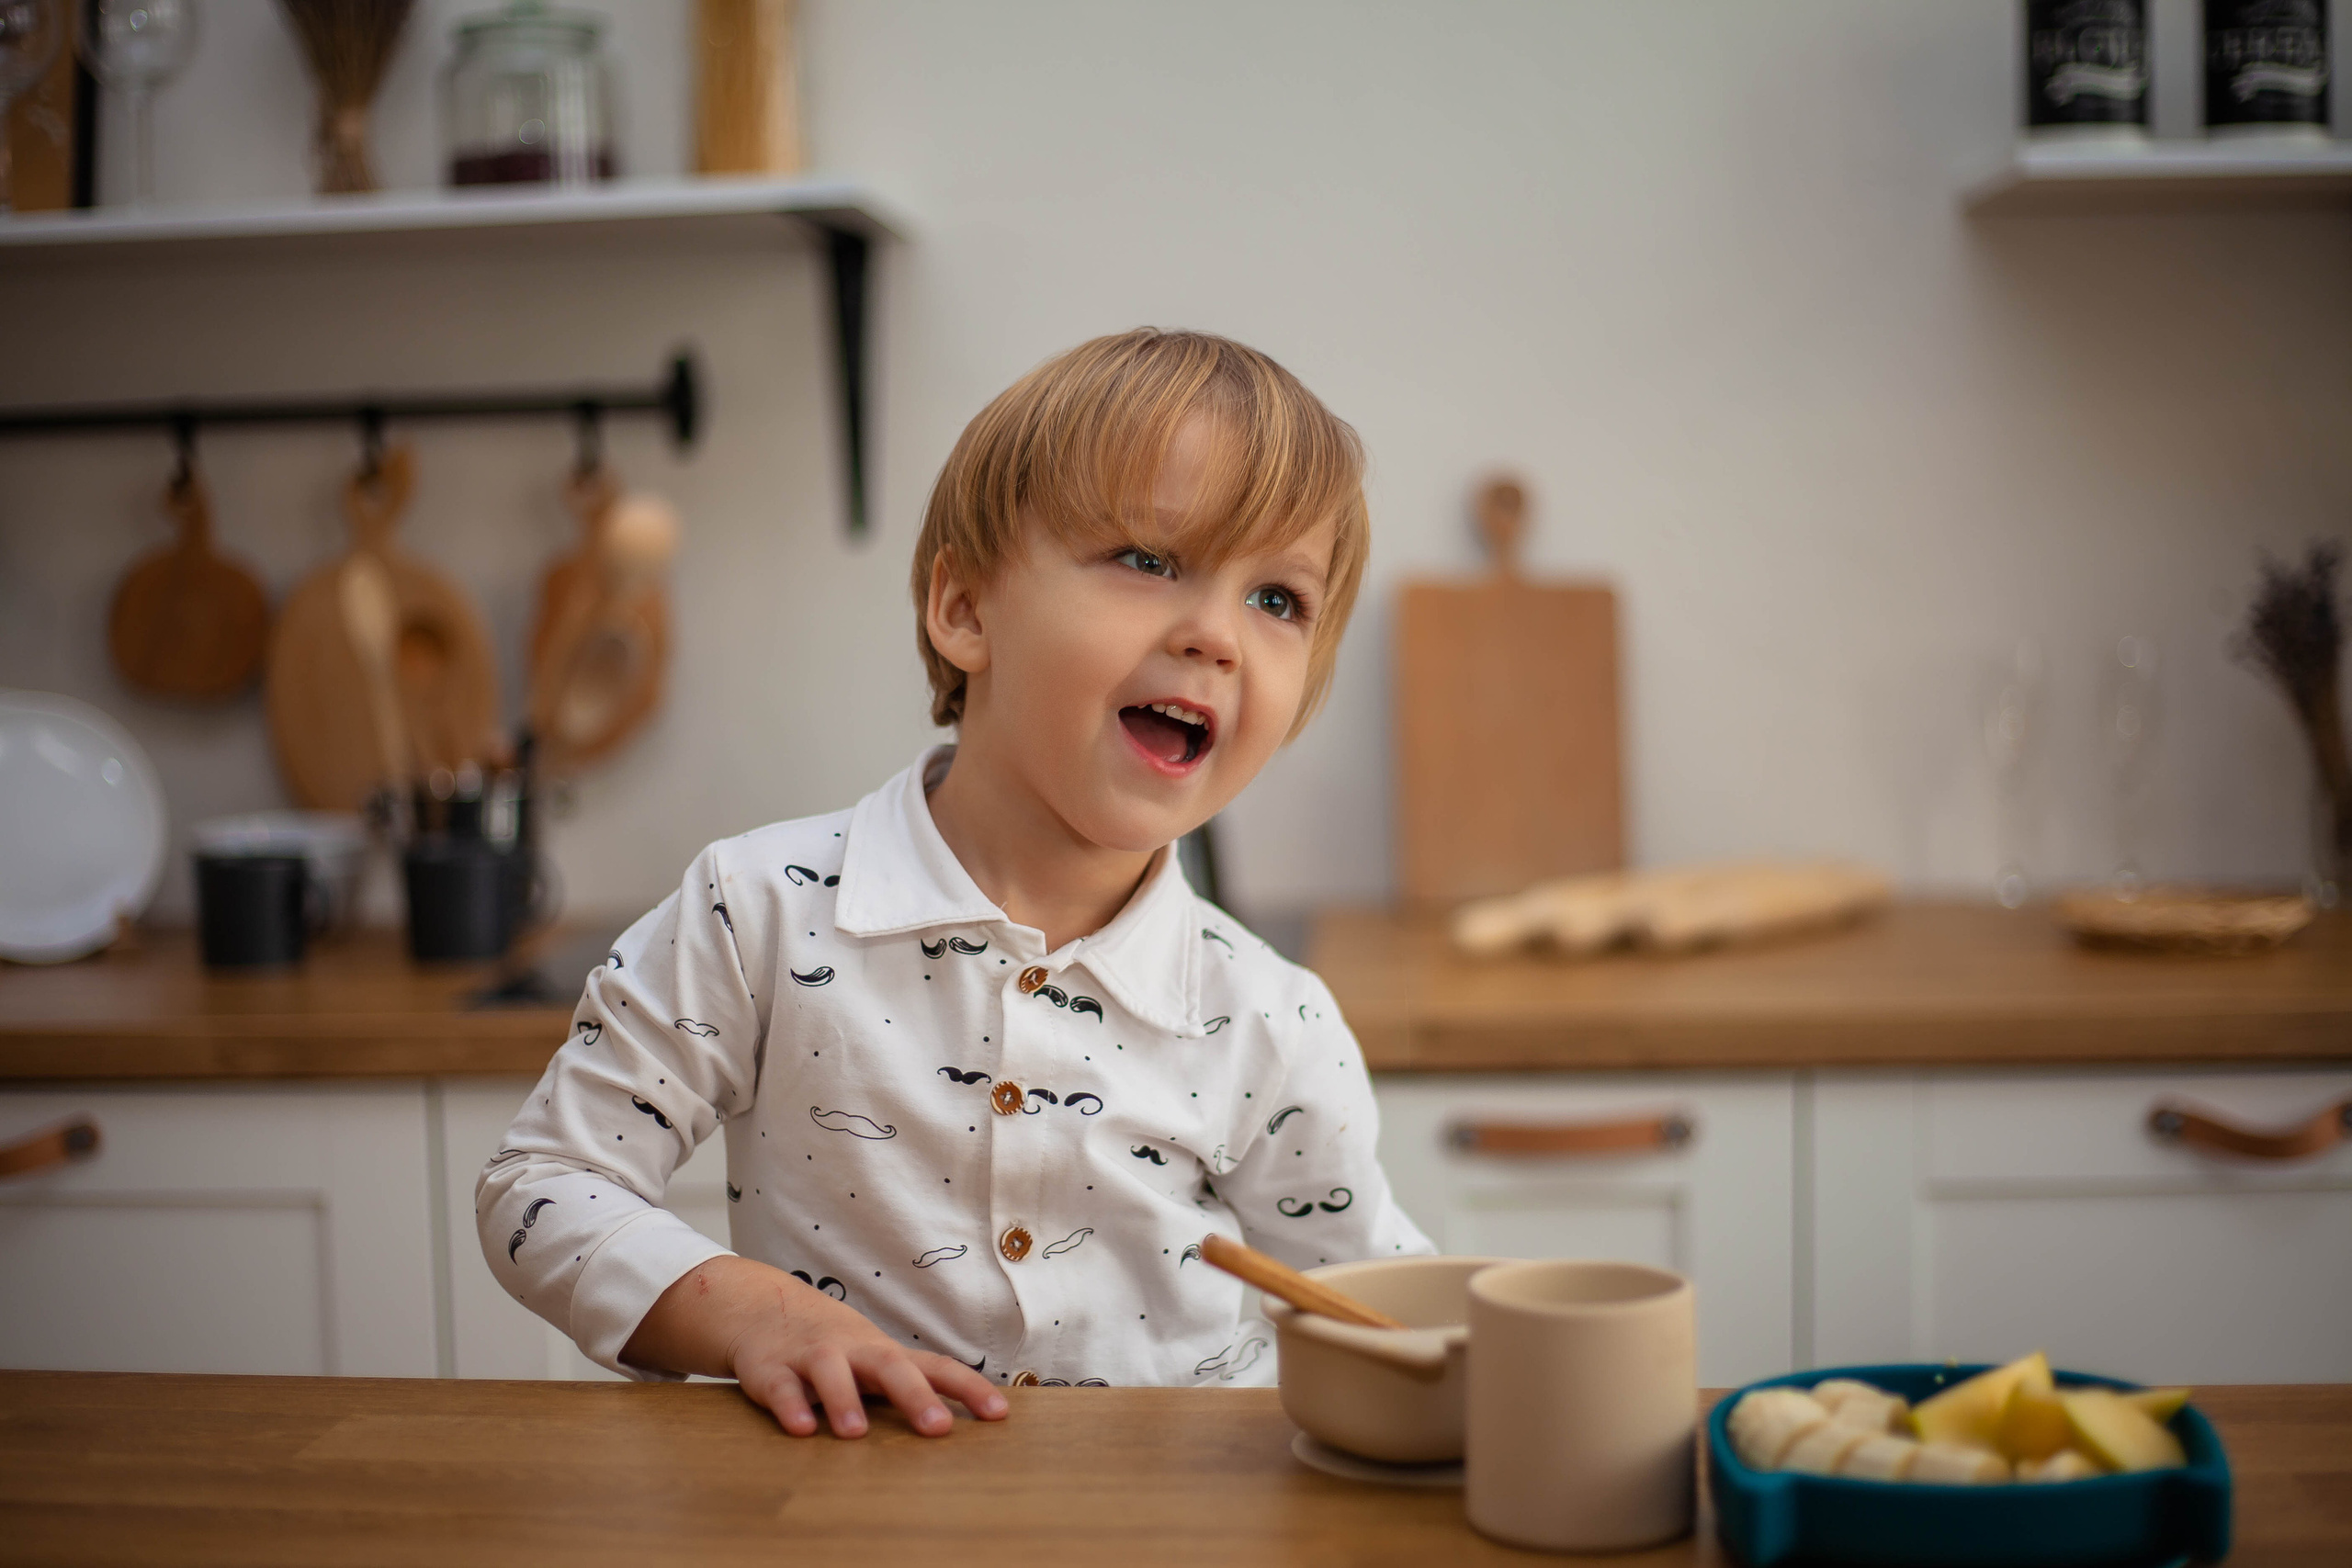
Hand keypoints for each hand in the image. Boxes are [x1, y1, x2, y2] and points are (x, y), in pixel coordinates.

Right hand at [623, 1254, 1007, 1438]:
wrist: (759, 1306)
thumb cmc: (832, 1345)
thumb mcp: (873, 1360)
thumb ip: (909, 1385)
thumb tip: (963, 1420)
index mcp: (883, 1353)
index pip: (935, 1367)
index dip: (968, 1388)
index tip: (999, 1414)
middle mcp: (853, 1350)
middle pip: (889, 1367)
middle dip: (914, 1397)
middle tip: (937, 1430)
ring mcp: (811, 1356)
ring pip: (830, 1373)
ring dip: (844, 1402)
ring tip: (855, 1435)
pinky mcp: (770, 1369)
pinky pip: (779, 1387)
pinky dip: (789, 1405)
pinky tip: (800, 1428)